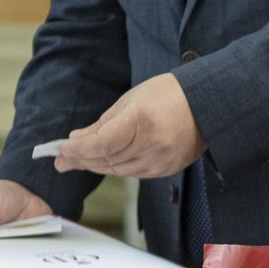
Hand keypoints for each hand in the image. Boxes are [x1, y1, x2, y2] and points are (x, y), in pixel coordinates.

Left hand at [54, 72, 203, 178]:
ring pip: (118, 170)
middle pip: (107, 159)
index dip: (79, 150)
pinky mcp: (166, 170)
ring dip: (96, 166)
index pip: (102, 144)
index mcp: (141, 120)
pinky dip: (116, 167)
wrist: (206, 105)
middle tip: (62, 161)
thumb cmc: (168, 94)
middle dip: (82, 160)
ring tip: (78, 161)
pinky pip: (133, 173)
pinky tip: (104, 162)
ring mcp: (160, 160)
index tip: (63, 150)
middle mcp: (151, 144)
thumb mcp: (131, 100)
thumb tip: (77, 139)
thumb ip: (103, 123)